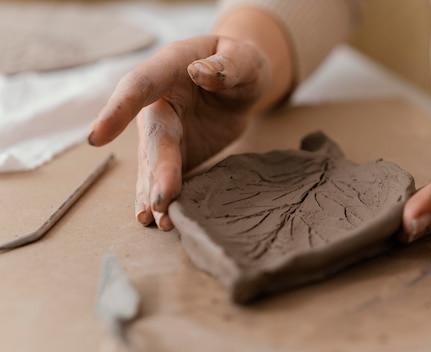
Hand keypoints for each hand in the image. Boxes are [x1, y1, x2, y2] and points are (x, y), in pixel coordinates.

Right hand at [88, 35, 271, 229]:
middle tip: (159, 200)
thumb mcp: (243, 58)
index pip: (138, 86)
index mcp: (168, 70)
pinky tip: (156, 221)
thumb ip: (227, 65)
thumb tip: (201, 72)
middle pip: (152, 137)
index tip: (97, 138)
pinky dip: (161, 198)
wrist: (242, 82)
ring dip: (154, 191)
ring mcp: (165, 130)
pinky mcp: (177, 152)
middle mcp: (158, 103)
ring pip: (154, 163)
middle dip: (155, 169)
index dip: (118, 111)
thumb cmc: (240, 62)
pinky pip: (165, 176)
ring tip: (155, 220)